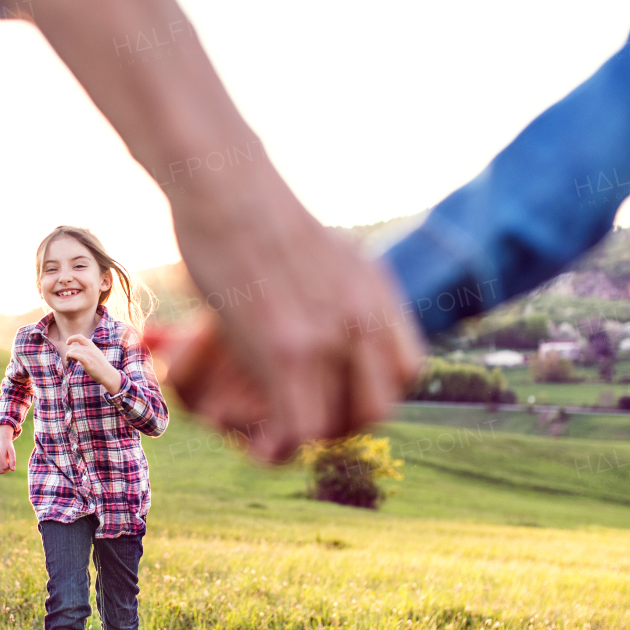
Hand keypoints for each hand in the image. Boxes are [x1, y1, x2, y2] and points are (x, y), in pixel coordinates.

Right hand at [0, 427, 16, 473]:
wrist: (1, 441)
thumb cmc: (8, 447)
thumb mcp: (12, 452)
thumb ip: (13, 461)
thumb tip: (13, 470)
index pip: (5, 467)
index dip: (10, 466)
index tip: (11, 461)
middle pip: (2, 471)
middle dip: (7, 468)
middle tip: (8, 461)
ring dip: (3, 470)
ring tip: (5, 462)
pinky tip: (1, 465)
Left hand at [64, 334, 122, 393]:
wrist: (108, 374)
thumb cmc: (101, 366)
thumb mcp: (96, 354)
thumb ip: (90, 350)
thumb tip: (82, 349)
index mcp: (92, 346)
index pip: (80, 337)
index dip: (72, 338)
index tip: (67, 343)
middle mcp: (90, 349)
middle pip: (74, 345)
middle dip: (70, 350)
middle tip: (72, 358)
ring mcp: (89, 355)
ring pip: (74, 350)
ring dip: (69, 355)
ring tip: (73, 361)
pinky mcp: (88, 362)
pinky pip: (77, 355)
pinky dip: (71, 355)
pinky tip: (68, 358)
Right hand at [158, 185, 423, 461]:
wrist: (223, 183)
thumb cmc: (249, 208)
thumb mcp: (315, 247)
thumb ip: (331, 287)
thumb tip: (310, 309)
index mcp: (373, 292)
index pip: (406, 371)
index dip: (371, 395)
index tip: (334, 398)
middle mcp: (362, 317)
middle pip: (379, 407)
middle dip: (339, 427)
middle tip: (299, 422)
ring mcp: (328, 336)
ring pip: (336, 425)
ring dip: (303, 440)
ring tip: (267, 435)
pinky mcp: (286, 348)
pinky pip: (299, 427)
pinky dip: (278, 446)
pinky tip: (254, 442)